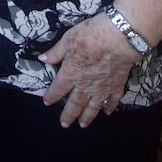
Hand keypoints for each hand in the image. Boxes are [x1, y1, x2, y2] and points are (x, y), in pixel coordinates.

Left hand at [39, 14, 141, 128]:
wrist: (119, 39)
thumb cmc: (90, 36)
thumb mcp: (68, 39)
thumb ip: (56, 52)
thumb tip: (43, 59)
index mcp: (70, 74)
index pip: (58, 89)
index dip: (52, 96)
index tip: (47, 102)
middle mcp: (85, 85)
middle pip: (75, 103)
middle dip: (68, 114)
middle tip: (64, 124)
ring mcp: (102, 88)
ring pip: (93, 106)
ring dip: (87, 116)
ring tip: (82, 125)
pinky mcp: (117, 85)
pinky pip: (112, 100)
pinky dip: (109, 107)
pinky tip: (107, 112)